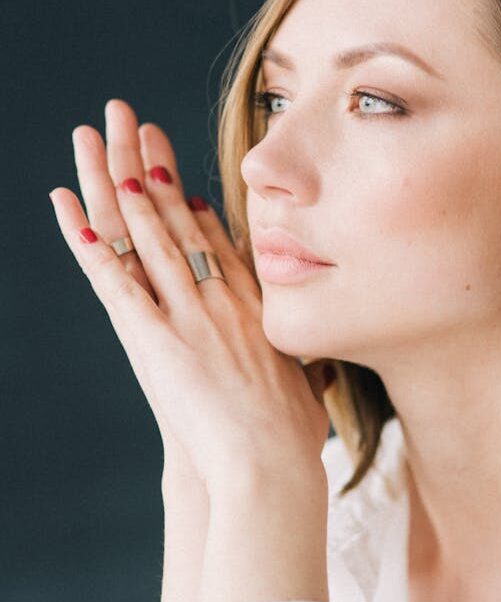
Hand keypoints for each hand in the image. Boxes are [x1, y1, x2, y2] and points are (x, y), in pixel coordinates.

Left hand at [49, 99, 334, 495]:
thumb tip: (328, 376)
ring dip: (119, 188)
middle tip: (141, 132)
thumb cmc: (294, 441)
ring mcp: (188, 316)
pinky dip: (87, 243)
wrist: (270, 465)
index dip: (203, 215)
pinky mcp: (154, 338)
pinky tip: (66, 208)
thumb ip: (313, 378)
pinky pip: (114, 280)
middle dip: (159, 175)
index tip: (187, 189)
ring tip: (100, 145)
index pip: (226, 252)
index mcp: (260, 313)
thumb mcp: (311, 399)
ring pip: (149, 239)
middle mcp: (224, 302)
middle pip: (186, 227)